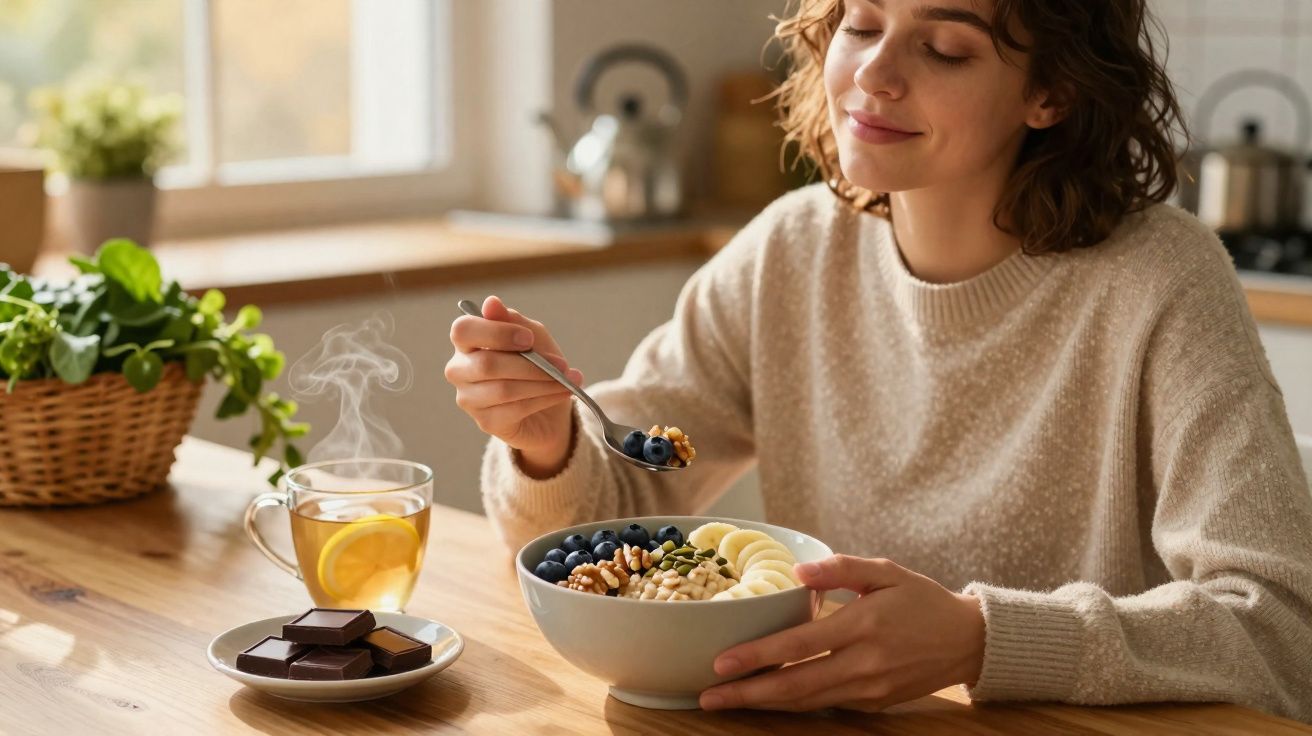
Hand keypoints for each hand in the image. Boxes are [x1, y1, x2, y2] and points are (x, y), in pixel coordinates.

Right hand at [445, 295, 581, 475]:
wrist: (549, 409)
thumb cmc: (536, 364)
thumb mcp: (533, 337)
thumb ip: (513, 321)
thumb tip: (491, 303)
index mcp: (466, 342)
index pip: (463, 330)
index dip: (496, 333)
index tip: (529, 339)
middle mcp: (459, 370)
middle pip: (487, 364)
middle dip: (531, 364)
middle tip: (562, 364)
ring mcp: (469, 399)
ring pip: (504, 389)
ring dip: (543, 383)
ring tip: (567, 380)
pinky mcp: (485, 422)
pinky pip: (515, 409)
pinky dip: (544, 399)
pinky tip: (562, 393)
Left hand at [699, 555, 985, 711]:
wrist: (968, 641)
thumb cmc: (922, 600)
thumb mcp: (886, 571)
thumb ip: (842, 568)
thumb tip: (797, 572)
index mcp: (864, 624)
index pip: (800, 646)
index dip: (758, 656)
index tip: (722, 661)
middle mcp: (864, 662)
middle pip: (796, 686)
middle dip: (748, 694)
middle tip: (708, 695)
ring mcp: (870, 688)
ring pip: (807, 702)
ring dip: (764, 704)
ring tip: (727, 701)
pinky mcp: (874, 703)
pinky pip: (825, 705)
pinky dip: (793, 704)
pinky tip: (767, 698)